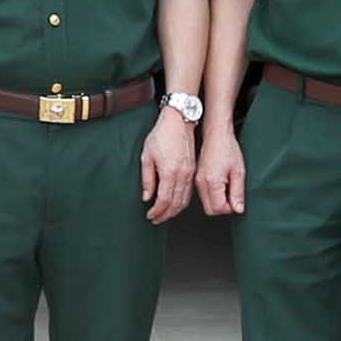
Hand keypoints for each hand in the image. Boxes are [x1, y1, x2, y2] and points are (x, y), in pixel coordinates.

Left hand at [140, 110, 195, 224]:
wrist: (179, 121)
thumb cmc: (162, 135)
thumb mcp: (147, 156)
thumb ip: (147, 179)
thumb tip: (147, 197)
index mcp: (169, 172)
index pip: (164, 201)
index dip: (156, 212)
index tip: (150, 215)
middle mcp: (182, 175)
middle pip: (175, 205)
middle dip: (165, 215)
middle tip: (156, 219)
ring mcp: (189, 174)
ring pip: (184, 201)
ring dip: (174, 211)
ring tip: (164, 214)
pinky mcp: (193, 171)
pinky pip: (189, 193)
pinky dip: (182, 202)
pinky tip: (175, 203)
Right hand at [196, 127, 245, 216]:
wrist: (216, 134)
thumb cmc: (227, 149)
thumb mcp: (238, 171)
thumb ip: (238, 192)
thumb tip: (238, 209)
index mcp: (212, 181)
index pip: (218, 208)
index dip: (229, 208)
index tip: (236, 200)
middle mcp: (201, 183)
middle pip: (210, 210)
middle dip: (223, 207)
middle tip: (232, 195)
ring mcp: (197, 180)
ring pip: (206, 203)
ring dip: (217, 201)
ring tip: (227, 187)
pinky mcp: (197, 178)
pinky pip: (203, 195)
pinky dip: (212, 195)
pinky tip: (220, 184)